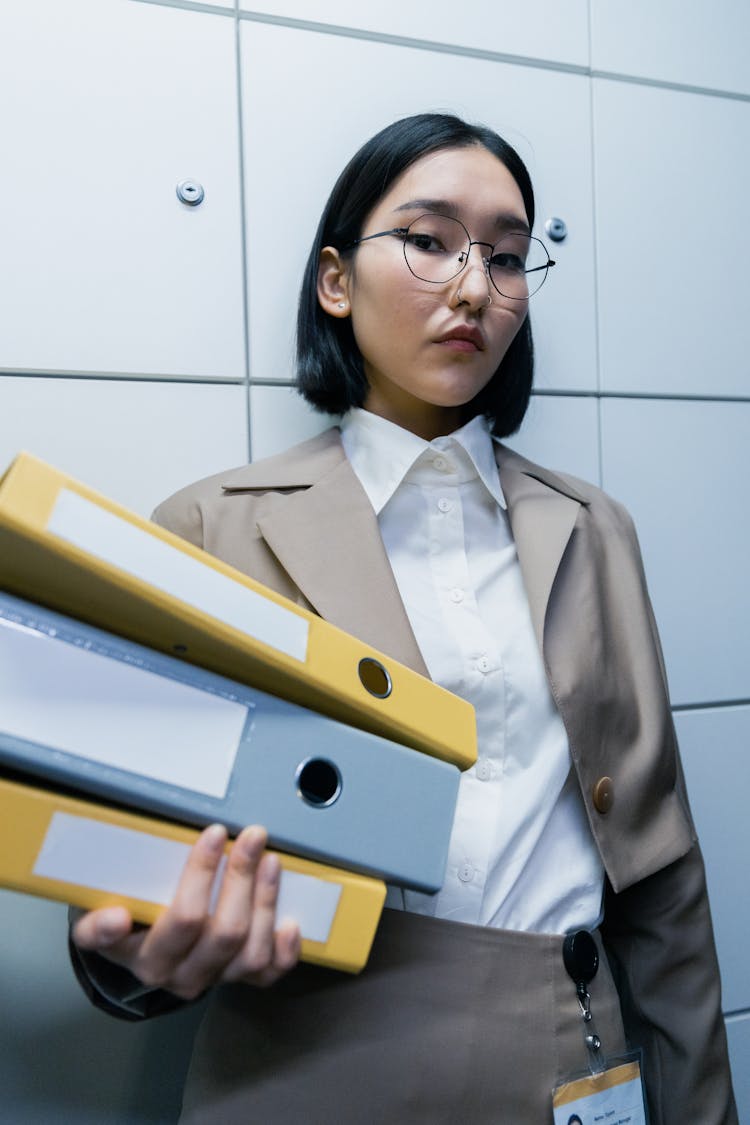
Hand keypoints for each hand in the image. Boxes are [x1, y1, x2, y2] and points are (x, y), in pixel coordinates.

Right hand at [71, 824, 300, 998]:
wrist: (132, 952)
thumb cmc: (121, 921)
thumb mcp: (94, 919)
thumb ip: (96, 923)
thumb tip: (112, 918)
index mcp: (148, 959)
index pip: (184, 919)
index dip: (202, 875)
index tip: (214, 833)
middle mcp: (183, 975)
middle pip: (224, 933)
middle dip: (242, 877)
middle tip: (252, 836)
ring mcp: (214, 978)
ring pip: (250, 952)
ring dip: (266, 902)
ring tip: (271, 861)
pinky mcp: (237, 979)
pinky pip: (268, 974)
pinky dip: (285, 951)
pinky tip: (290, 923)